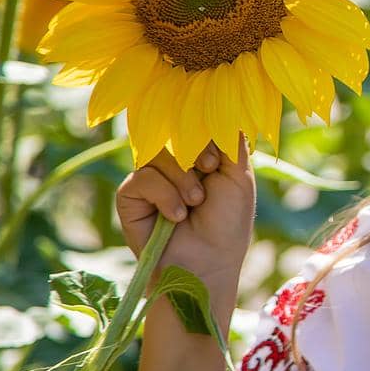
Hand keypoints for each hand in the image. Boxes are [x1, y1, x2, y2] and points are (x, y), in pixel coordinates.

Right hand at [115, 132, 256, 291]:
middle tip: (208, 172)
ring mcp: (149, 177)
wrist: (208, 262)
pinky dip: (164, 195)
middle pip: (173, 133)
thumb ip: (231, 140)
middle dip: (194, 152)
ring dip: (182, 178)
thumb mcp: (239, 176)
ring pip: (158, 153)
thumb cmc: (227, 223)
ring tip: (195, 203)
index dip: (203, 134)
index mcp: (198, 153)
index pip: (192, 124)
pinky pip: (142, 178)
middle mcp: (172, 162)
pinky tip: (176, 216)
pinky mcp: (130, 195)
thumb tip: (225, 108)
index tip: (215, 161)